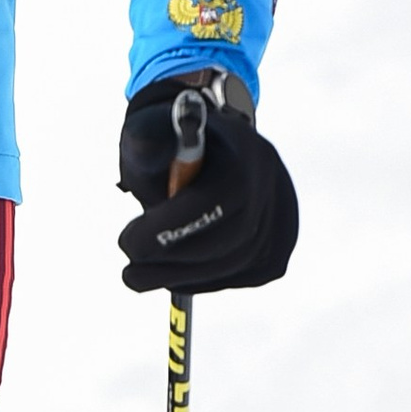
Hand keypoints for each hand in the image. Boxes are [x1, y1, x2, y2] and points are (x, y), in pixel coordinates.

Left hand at [116, 69, 297, 292]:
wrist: (207, 151)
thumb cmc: (172, 144)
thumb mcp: (151, 131)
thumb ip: (146, 140)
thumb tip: (145, 145)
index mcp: (245, 148)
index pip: (217, 199)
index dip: (171, 228)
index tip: (128, 243)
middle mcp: (272, 182)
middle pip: (232, 237)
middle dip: (173, 260)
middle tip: (130, 269)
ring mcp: (282, 216)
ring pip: (236, 264)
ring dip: (182, 276)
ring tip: (141, 273)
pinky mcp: (278, 247)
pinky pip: (242, 275)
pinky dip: (202, 280)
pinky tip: (174, 272)